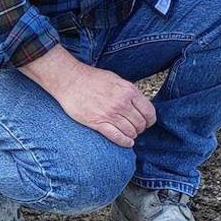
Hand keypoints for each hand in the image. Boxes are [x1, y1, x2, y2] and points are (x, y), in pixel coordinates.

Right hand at [21, 47, 156, 146]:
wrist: (70, 80)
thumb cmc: (92, 78)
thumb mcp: (116, 79)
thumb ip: (129, 92)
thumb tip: (140, 105)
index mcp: (128, 90)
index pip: (149, 111)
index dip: (150, 120)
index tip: (147, 122)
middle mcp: (121, 103)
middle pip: (140, 123)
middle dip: (141, 128)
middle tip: (136, 128)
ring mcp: (110, 114)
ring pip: (130, 132)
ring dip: (132, 135)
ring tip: (130, 134)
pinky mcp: (98, 123)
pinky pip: (117, 137)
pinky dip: (125, 142)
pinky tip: (127, 142)